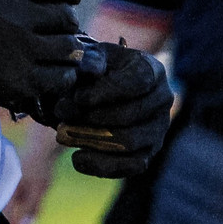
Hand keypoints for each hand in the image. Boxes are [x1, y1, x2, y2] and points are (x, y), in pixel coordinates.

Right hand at [0, 0, 89, 117]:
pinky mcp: (22, 82)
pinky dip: (61, 75)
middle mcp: (16, 19)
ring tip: (51, 51)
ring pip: (69, 48)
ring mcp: (21, 53)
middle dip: (63, 22)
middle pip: (66, 17)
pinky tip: (47, 71)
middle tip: (52, 29)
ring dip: (64, 50)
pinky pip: (62, 77)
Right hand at [3, 122, 61, 223]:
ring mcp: (2, 193)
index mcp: (6, 194)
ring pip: (4, 218)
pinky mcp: (6, 192)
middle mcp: (0, 194)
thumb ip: (31, 207)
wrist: (39, 149)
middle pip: (4, 223)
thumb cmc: (39, 167)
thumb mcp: (39, 188)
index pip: (10, 223)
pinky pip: (6, 211)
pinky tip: (23, 223)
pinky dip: (14, 220)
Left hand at [51, 39, 171, 177]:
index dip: (106, 92)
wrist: (96, 90)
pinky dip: (101, 165)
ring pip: (128, 143)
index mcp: (152, 70)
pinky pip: (129, 167)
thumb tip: (89, 70)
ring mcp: (157, 129)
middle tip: (60, 112)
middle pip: (129, 116)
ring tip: (63, 133)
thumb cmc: (95, 70)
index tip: (78, 97)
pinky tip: (76, 158)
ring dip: (91, 139)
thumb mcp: (91, 56)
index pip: (137, 82)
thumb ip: (90, 60)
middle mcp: (162, 101)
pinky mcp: (147, 154)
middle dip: (90, 117)